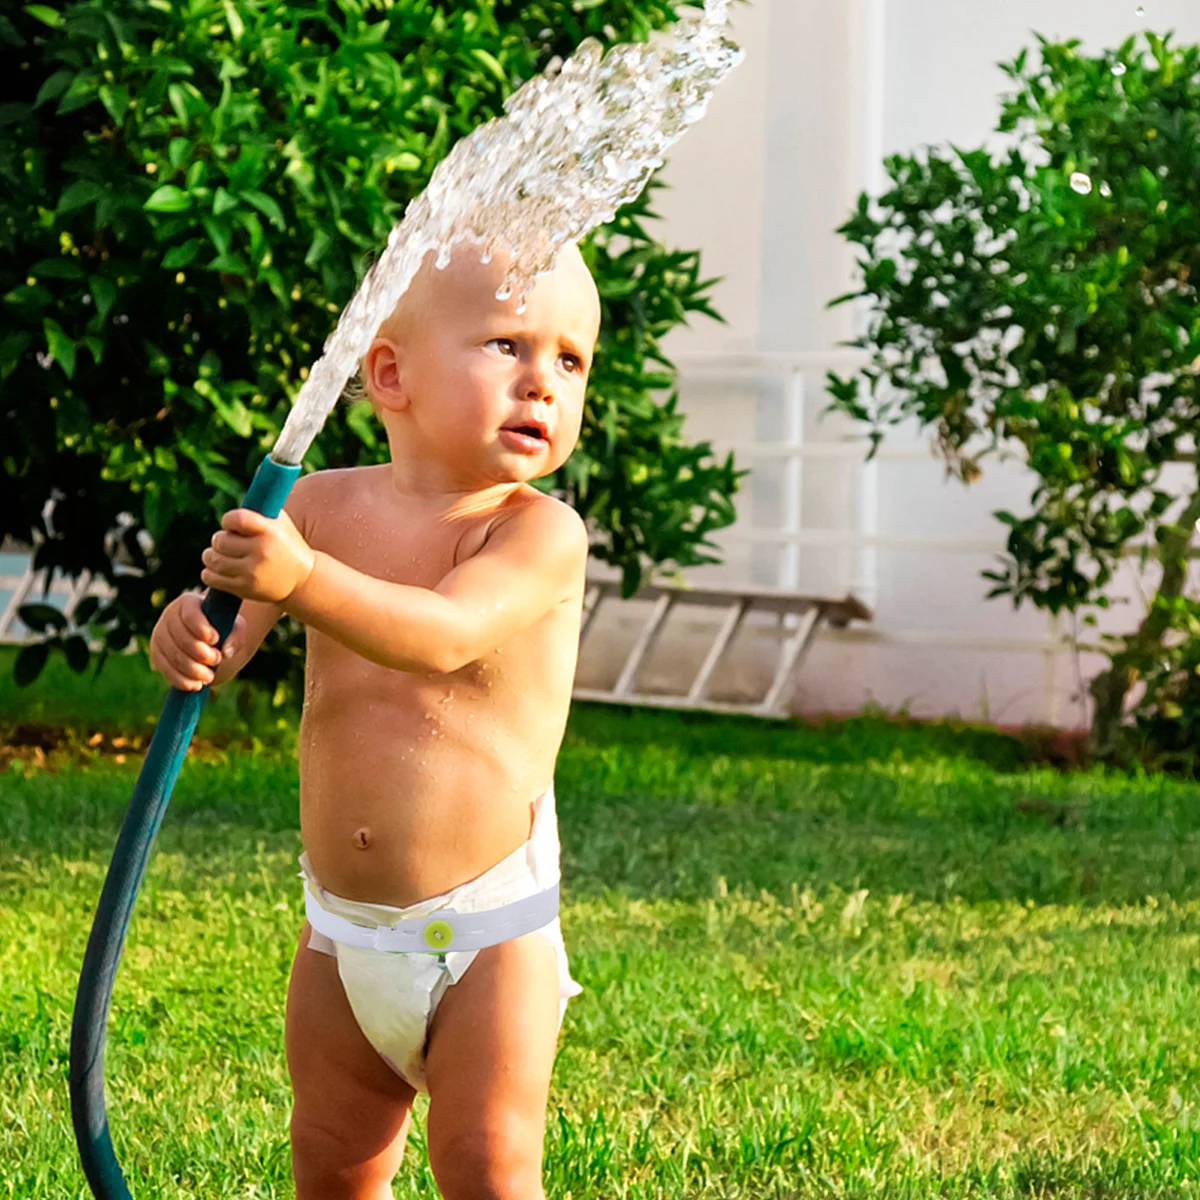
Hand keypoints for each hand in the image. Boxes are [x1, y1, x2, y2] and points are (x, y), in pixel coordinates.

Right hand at [149, 591, 247, 691]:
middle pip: (181, 639)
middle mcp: (169, 617)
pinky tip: (196, 685)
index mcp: (188, 603)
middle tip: (217, 660)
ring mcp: (160, 636)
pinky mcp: (157, 655)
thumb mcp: (235, 627)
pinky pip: (166, 670)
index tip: (215, 639)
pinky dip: (182, 680)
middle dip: (201, 653)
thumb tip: (226, 652)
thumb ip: (236, 636)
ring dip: (193, 670)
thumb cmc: (223, 628)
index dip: (200, 628)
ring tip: (210, 676)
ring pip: (174, 657)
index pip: (190, 614)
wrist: (208, 640)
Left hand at [200, 508, 315, 603]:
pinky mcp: (244, 588)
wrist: (302, 579)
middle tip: (226, 541)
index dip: (228, 521)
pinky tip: (218, 569)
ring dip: (211, 555)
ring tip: (219, 555)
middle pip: (220, 541)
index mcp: (269, 532)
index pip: (236, 519)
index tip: (230, 524)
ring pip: (212, 559)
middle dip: (220, 540)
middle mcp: (261, 552)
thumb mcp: (280, 522)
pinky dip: (209, 573)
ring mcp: (252, 572)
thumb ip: (261, 506)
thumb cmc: (286, 543)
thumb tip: (258, 474)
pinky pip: (211, 578)